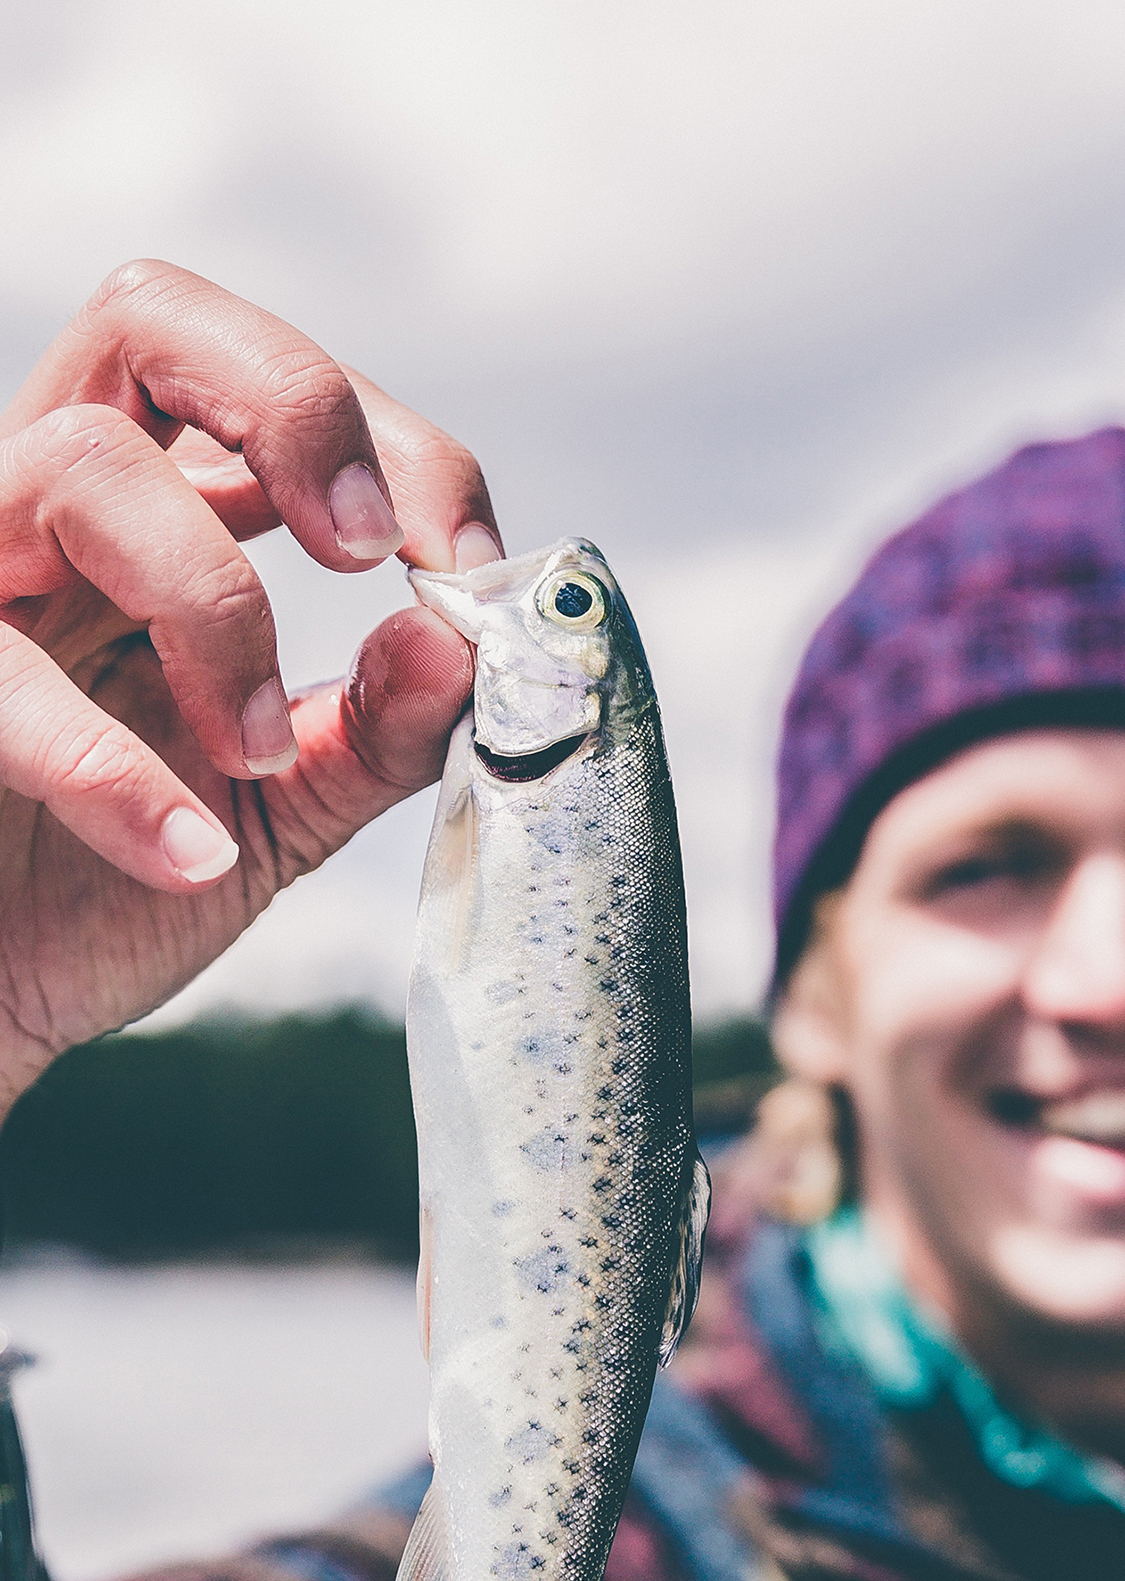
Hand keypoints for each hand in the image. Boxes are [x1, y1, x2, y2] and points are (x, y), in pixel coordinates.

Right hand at [0, 260, 500, 1117]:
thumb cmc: (107, 893)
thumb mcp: (276, 814)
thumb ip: (371, 736)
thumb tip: (460, 643)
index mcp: (153, 521)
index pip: (266, 385)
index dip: (389, 440)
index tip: (469, 563)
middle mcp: (52, 514)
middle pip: (150, 317)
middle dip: (290, 402)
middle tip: (368, 548)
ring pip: (78, 461)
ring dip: (210, 600)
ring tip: (258, 749)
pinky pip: (1, 673)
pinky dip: (110, 767)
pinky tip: (190, 856)